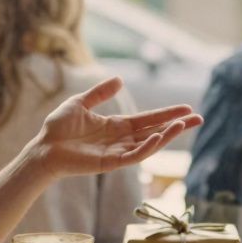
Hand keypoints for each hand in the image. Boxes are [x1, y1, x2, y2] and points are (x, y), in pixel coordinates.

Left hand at [31, 77, 202, 177]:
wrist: (43, 148)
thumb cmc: (57, 128)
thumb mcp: (80, 102)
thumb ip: (100, 92)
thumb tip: (120, 79)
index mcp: (116, 126)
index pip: (148, 120)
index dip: (166, 114)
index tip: (186, 109)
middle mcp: (121, 140)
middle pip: (155, 132)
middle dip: (176, 126)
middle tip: (199, 118)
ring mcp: (117, 152)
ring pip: (149, 145)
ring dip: (167, 135)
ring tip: (184, 125)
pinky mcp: (110, 163)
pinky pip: (133, 156)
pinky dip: (147, 147)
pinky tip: (159, 138)